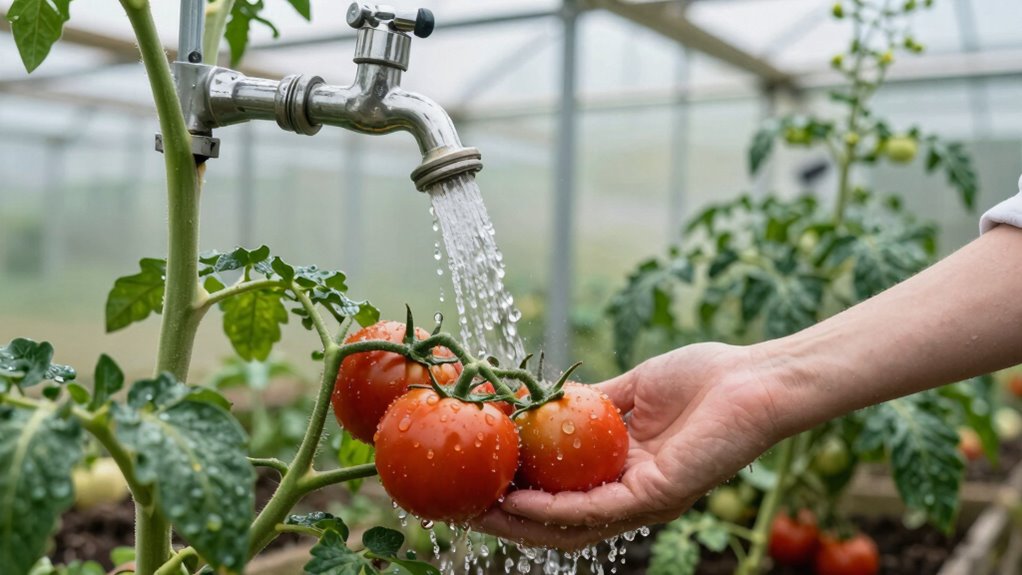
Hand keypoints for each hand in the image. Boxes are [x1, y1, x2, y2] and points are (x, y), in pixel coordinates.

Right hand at [473, 342, 787, 549]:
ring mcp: (644, 499)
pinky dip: (553, 508)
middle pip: (558, 523)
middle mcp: (631, 495)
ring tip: (477, 508)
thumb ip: (591, 403)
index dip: (517, 493)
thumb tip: (545, 401)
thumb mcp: (633, 390)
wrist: (755, 379)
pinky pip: (596, 510)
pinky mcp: (657, 495)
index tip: (476, 477)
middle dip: (507, 519)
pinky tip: (519, 498)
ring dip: (520, 522)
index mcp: (626, 473)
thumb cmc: (706, 379)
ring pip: (570, 527)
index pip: (562, 496)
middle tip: (462, 505)